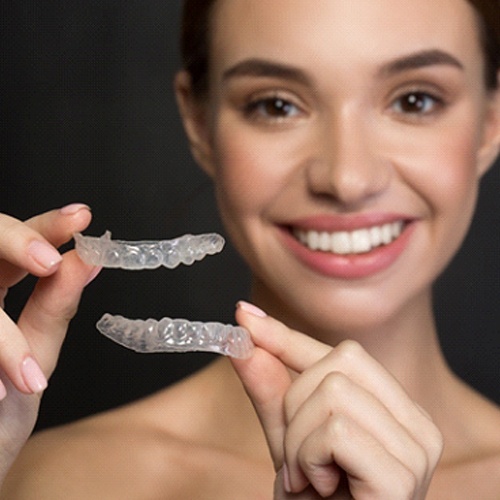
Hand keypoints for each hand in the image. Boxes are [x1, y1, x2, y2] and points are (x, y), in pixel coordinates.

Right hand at [0, 205, 97, 480]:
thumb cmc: (0, 412)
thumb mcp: (36, 353)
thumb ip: (55, 306)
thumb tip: (88, 258)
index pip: (17, 245)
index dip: (45, 226)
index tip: (80, 217)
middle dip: (15, 242)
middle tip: (49, 262)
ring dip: (1, 338)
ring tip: (30, 379)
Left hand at [232, 303, 442, 498]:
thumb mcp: (287, 436)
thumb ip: (269, 386)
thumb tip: (243, 332)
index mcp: (395, 409)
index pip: (341, 353)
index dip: (288, 336)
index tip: (244, 316)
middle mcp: (417, 422)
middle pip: (337, 363)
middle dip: (295, 406)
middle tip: (300, 457)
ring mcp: (417, 449)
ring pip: (332, 393)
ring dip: (298, 442)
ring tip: (309, 479)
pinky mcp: (402, 475)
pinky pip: (334, 430)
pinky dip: (307, 460)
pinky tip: (319, 489)